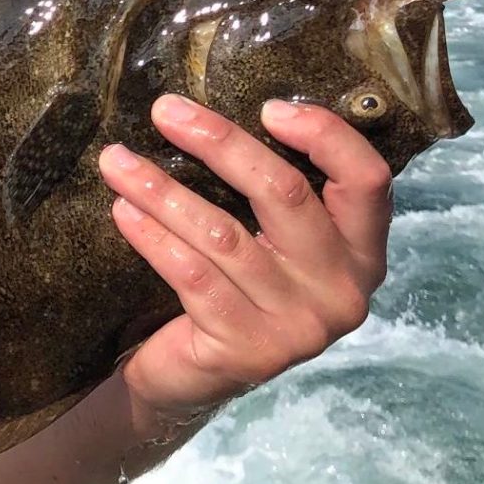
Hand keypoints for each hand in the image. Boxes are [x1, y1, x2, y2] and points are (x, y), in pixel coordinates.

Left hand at [97, 95, 391, 420]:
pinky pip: (192, 274)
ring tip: (116, 160)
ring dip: (162, 188)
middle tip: (163, 110)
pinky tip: (123, 209)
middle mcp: (343, 291)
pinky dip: (152, 236)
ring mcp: (298, 326)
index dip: (325, 136)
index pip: (367, 181)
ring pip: (223, 233)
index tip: (268, 106)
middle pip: (285, 193)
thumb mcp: (270, 241)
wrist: (192, 377)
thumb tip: (213, 110)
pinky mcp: (247, 349)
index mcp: (361, 253)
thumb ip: (271, 192)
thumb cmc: (232, 286)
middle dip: (219, 142)